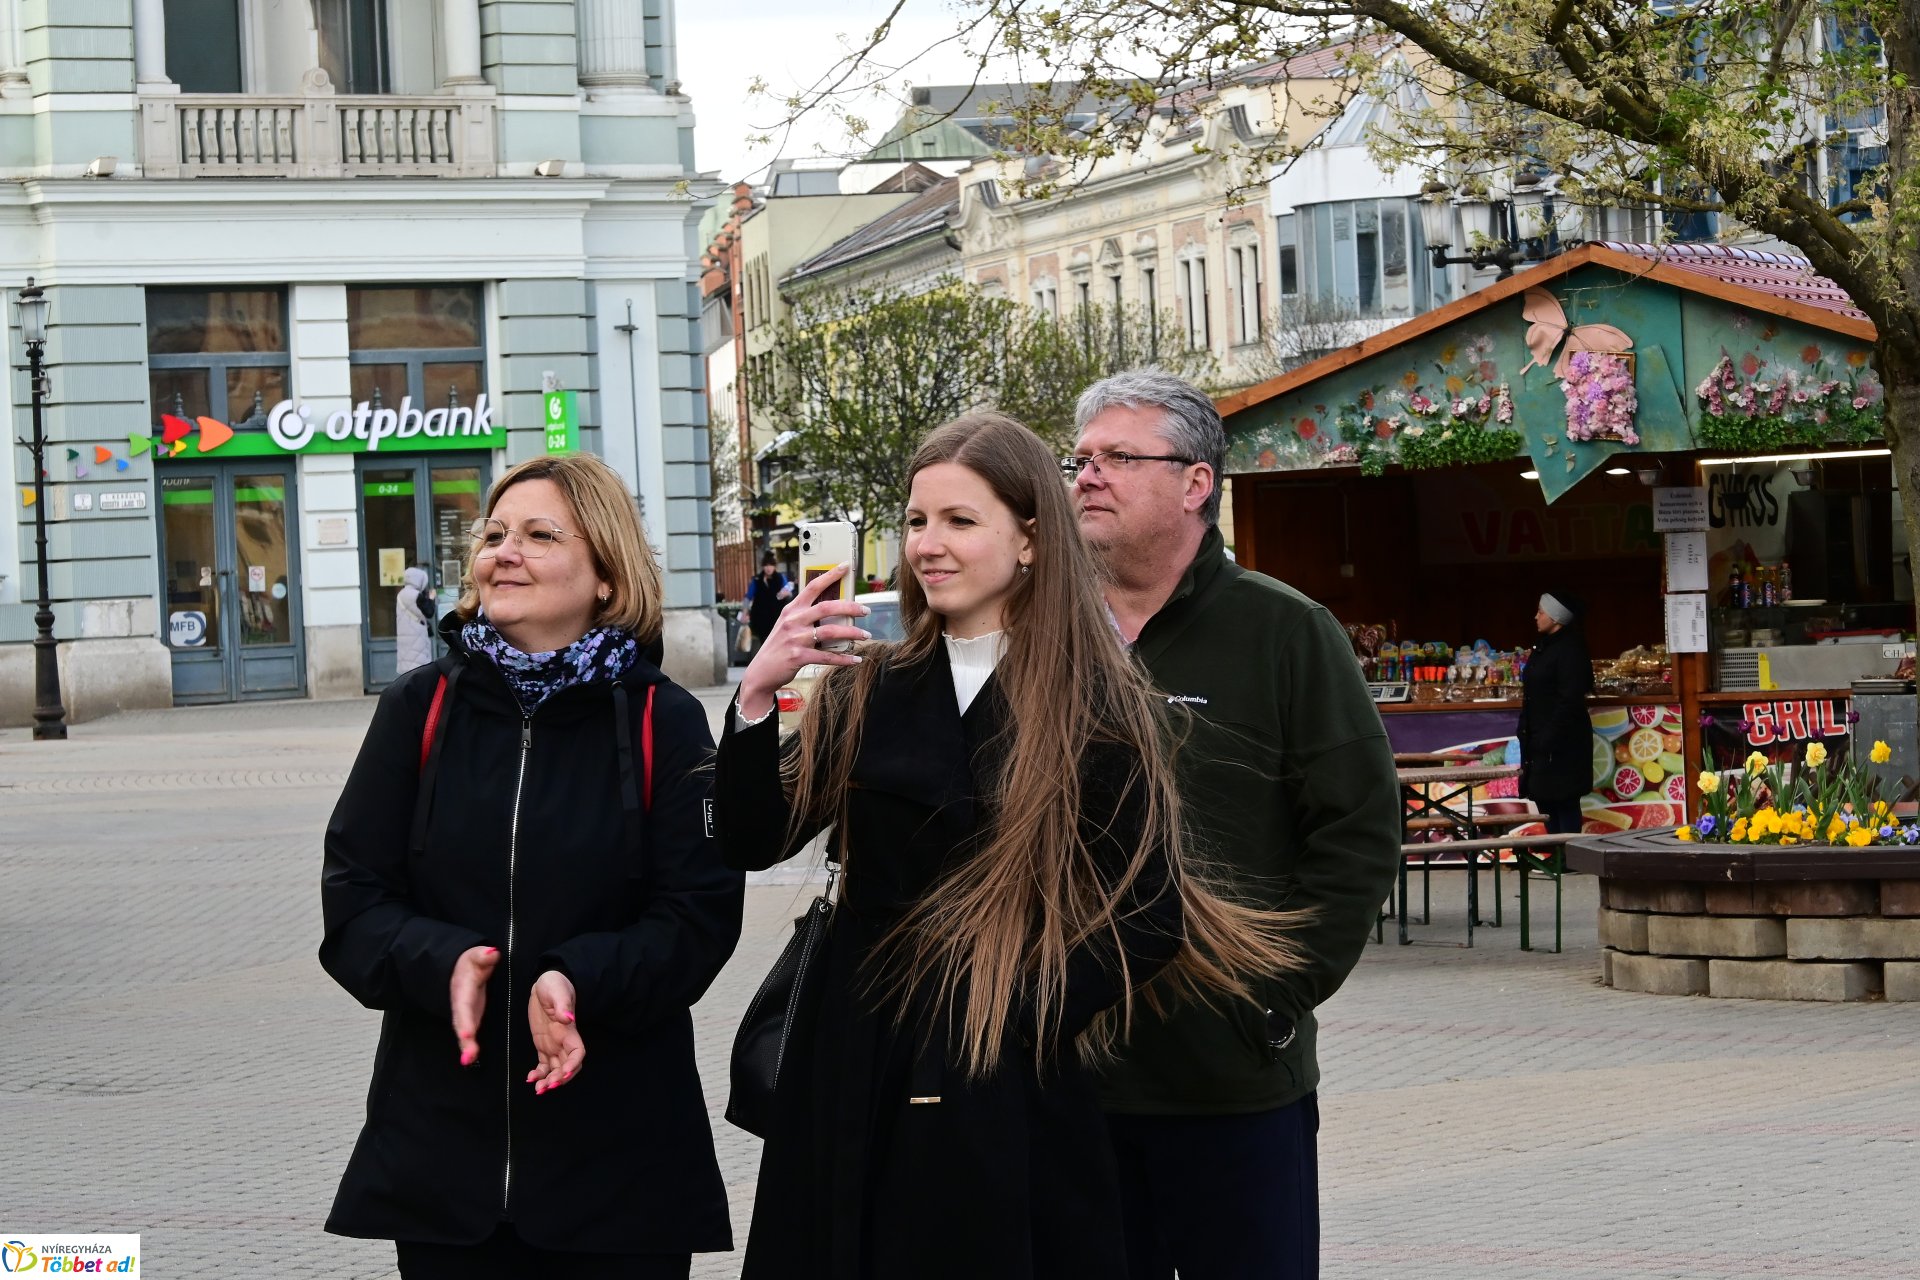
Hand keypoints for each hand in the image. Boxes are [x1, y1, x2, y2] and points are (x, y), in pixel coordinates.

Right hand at [450, 945, 498, 1065]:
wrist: (461, 969)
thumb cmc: (470, 963)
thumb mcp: (477, 956)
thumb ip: (483, 956)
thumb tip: (492, 953)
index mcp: (463, 990)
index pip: (463, 1005)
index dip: (465, 1020)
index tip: (467, 1033)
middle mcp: (461, 1005)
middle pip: (462, 1023)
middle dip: (464, 1040)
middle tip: (468, 1055)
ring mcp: (465, 1014)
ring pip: (464, 1033)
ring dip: (466, 1047)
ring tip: (469, 1060)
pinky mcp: (470, 1019)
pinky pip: (468, 1035)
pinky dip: (469, 1047)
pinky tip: (471, 1059)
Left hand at [526, 970, 584, 1094]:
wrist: (545, 984)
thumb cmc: (554, 985)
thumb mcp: (557, 992)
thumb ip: (562, 1005)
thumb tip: (568, 1017)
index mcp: (569, 1030)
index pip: (578, 1052)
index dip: (573, 1064)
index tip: (564, 1073)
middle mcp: (563, 1041)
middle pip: (567, 1066)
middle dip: (560, 1078)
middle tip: (547, 1086)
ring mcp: (553, 1044)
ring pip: (556, 1068)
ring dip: (550, 1081)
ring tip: (538, 1089)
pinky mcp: (543, 1045)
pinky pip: (543, 1064)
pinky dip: (539, 1074)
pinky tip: (530, 1078)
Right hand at [737, 564, 869, 719]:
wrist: (761, 672)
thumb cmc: (779, 646)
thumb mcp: (788, 625)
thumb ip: (805, 616)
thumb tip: (834, 610)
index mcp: (791, 609)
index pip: (812, 587)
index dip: (830, 575)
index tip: (845, 566)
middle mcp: (793, 621)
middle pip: (827, 608)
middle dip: (850, 607)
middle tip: (866, 610)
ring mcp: (796, 638)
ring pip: (830, 631)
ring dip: (852, 633)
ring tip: (866, 634)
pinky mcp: (799, 656)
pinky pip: (827, 656)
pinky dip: (843, 658)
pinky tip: (855, 659)